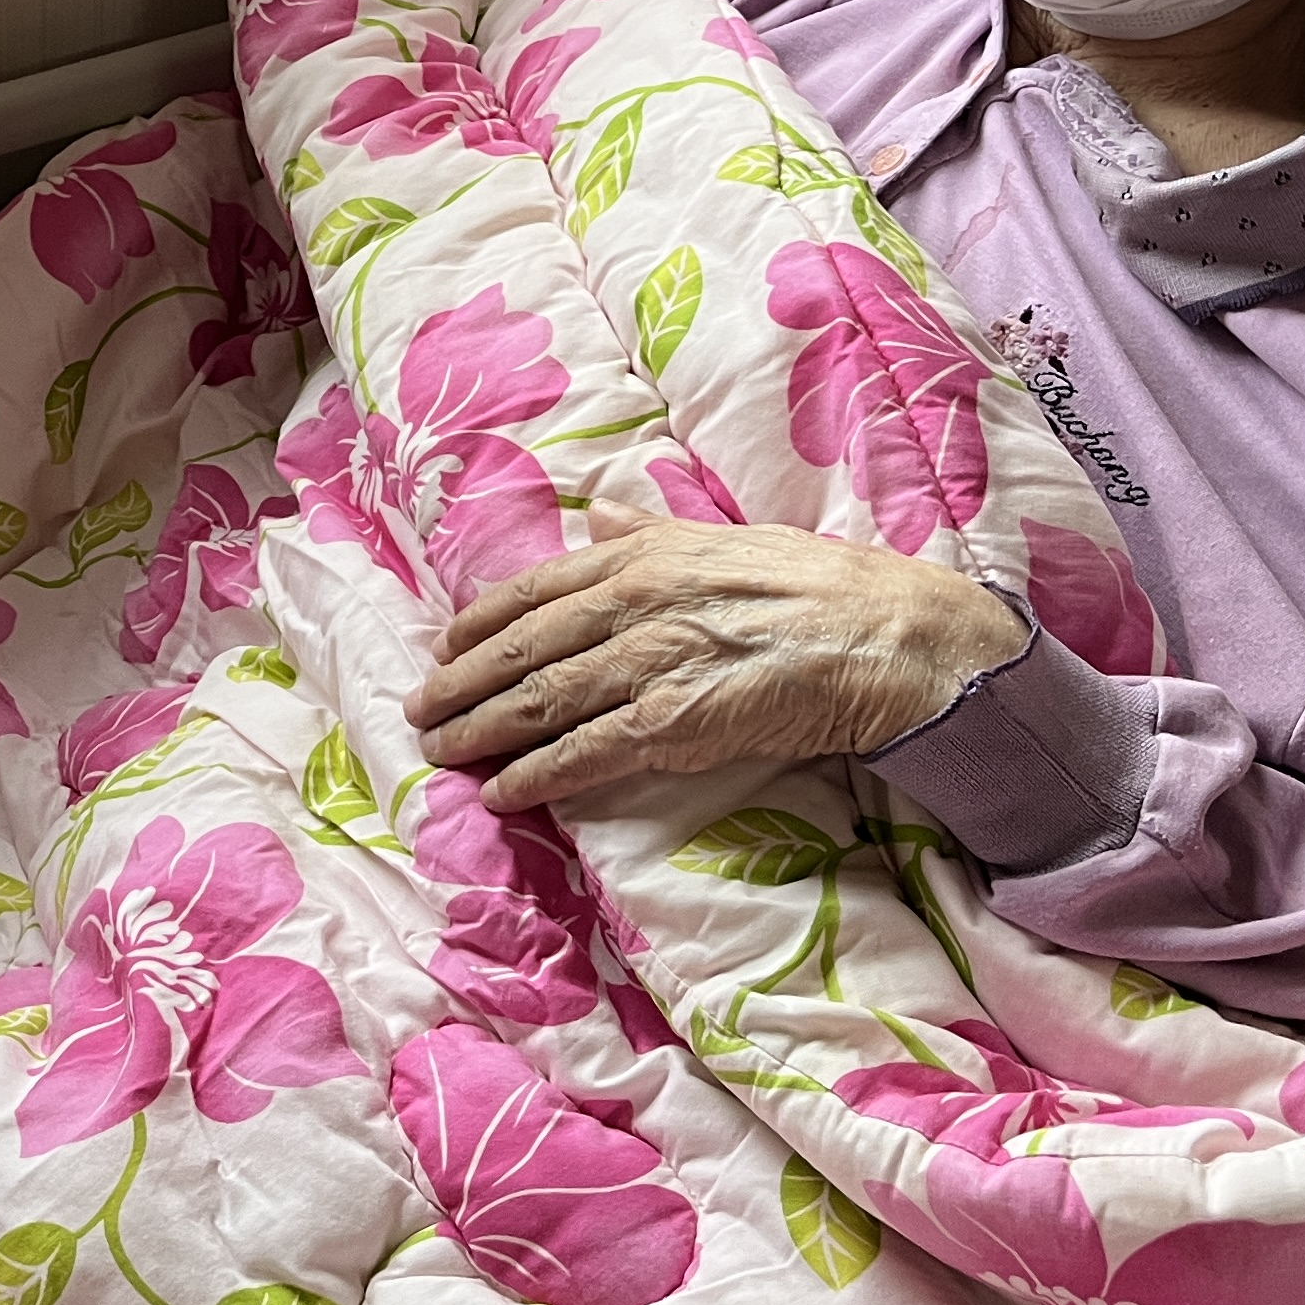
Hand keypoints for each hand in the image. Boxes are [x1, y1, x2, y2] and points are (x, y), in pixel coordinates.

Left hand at [402, 509, 1023, 810]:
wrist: (885, 637)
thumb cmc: (817, 587)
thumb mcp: (723, 538)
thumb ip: (649, 530)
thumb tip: (595, 512)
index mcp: (643, 556)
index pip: (536, 591)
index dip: (481, 623)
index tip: (445, 649)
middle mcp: (634, 603)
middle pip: (524, 649)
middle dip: (462, 684)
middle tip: (419, 712)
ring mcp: (651, 663)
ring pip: (542, 702)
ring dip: (483, 731)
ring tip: (442, 753)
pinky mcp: (675, 724)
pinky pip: (587, 753)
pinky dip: (538, 774)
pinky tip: (504, 792)